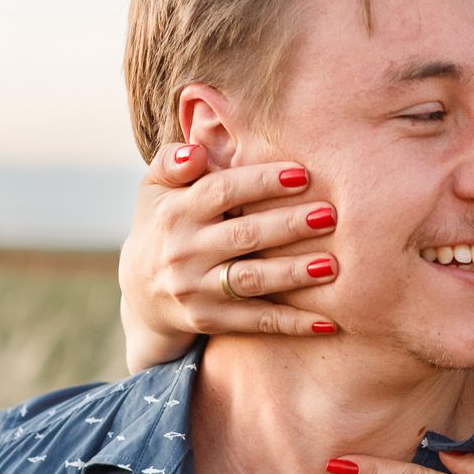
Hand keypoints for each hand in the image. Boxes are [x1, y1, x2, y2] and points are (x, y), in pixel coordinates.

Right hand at [117, 141, 343, 373]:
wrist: (140, 292)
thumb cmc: (164, 226)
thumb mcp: (155, 189)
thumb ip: (172, 162)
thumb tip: (197, 150)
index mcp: (175, 212)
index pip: (222, 191)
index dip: (262, 182)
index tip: (303, 174)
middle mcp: (183, 251)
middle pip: (244, 235)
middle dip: (289, 225)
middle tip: (330, 215)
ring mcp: (195, 289)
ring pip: (252, 280)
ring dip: (294, 273)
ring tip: (333, 265)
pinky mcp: (209, 321)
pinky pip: (257, 322)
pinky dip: (293, 323)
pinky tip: (329, 322)